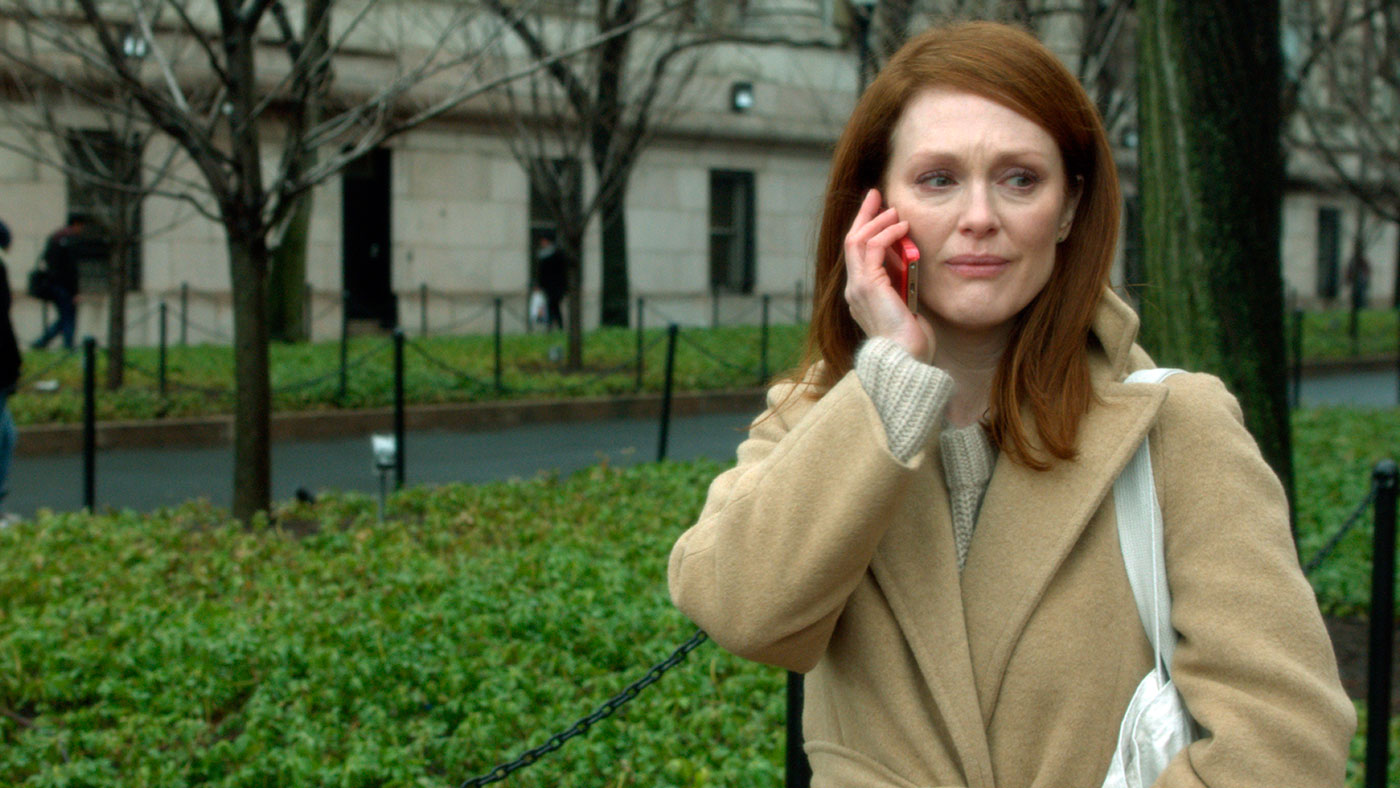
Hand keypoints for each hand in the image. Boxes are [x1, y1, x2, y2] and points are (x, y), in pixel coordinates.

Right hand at [843, 189, 936, 363]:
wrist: (904, 360)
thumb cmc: (910, 342)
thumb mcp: (907, 308)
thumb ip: (903, 288)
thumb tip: (911, 266)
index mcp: (861, 295)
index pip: (858, 254)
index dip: (866, 230)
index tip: (880, 212)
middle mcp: (854, 289)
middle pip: (852, 241)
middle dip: (864, 215)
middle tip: (876, 195)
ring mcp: (858, 287)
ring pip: (858, 240)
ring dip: (878, 221)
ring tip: (895, 211)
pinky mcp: (868, 285)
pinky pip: (873, 248)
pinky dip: (887, 234)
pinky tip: (902, 228)